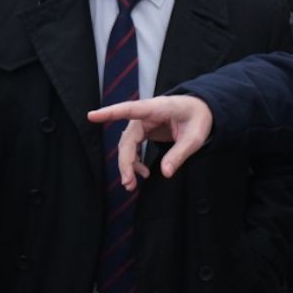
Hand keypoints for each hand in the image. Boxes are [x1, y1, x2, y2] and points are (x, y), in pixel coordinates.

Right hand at [87, 95, 213, 185]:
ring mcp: (143, 122)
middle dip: (125, 162)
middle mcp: (146, 114)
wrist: (200, 110)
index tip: (92, 115)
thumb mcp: (195, 137)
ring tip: (132, 184)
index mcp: (158, 108)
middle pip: (128, 139)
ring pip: (127, 145)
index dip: (111, 113)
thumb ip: (180, 154)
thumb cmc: (198, 118)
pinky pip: (133, 147)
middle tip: (128, 183)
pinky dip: (134, 162)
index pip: (131, 109)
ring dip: (127, 165)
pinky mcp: (143, 130)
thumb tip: (165, 173)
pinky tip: (141, 173)